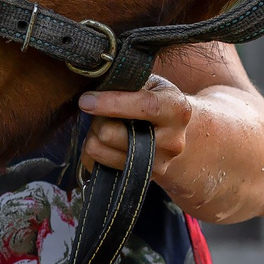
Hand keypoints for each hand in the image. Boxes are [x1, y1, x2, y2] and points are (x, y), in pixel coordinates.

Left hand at [77, 74, 193, 180]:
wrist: (176, 132)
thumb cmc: (156, 100)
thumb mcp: (149, 84)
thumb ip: (128, 85)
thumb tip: (94, 92)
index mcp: (177, 110)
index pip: (145, 106)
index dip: (112, 103)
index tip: (86, 100)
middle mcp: (172, 142)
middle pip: (112, 134)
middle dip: (97, 119)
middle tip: (98, 110)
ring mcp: (157, 164)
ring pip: (101, 151)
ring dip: (94, 135)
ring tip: (105, 125)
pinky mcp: (141, 179)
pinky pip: (97, 166)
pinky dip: (92, 152)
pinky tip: (104, 142)